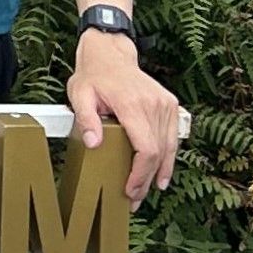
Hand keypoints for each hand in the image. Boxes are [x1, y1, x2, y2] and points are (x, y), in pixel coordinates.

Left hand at [68, 32, 179, 205]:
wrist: (110, 54)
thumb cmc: (93, 75)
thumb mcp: (79, 95)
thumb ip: (87, 119)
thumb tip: (94, 144)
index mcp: (133, 105)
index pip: (146, 148)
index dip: (141, 174)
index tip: (130, 189)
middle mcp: (155, 105)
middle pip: (159, 152)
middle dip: (148, 180)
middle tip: (134, 198)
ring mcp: (166, 105)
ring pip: (170, 147)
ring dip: (160, 172)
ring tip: (148, 190)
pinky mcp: (170, 105)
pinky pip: (172, 136)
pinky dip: (168, 156)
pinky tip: (161, 173)